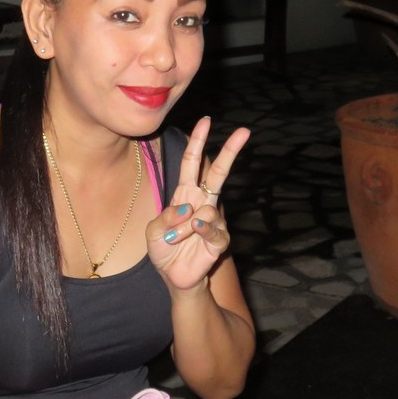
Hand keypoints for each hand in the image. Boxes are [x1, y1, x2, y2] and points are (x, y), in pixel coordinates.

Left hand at [146, 117, 250, 292]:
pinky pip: (213, 228)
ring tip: (175, 238)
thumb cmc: (164, 249)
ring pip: (207, 209)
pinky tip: (193, 232)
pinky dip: (201, 230)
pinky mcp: (220, 239)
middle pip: (219, 172)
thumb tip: (186, 209)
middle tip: (244, 131)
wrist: (174, 277)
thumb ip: (164, 218)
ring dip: (184, 225)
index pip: (193, 163)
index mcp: (185, 194)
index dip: (198, 142)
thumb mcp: (153, 231)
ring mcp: (214, 220)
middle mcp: (203, 202)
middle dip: (230, 151)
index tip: (206, 121)